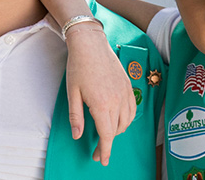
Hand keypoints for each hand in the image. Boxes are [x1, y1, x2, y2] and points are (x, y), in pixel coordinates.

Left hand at [63, 23, 134, 165]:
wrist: (90, 44)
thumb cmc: (78, 67)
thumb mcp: (72, 94)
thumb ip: (76, 117)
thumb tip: (78, 136)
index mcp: (101, 105)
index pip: (106, 135)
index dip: (104, 150)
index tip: (102, 159)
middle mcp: (117, 101)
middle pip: (116, 131)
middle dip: (107, 143)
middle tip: (97, 150)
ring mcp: (125, 93)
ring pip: (126, 122)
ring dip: (117, 131)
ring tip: (106, 133)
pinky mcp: (128, 86)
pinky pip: (132, 110)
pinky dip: (127, 119)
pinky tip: (118, 120)